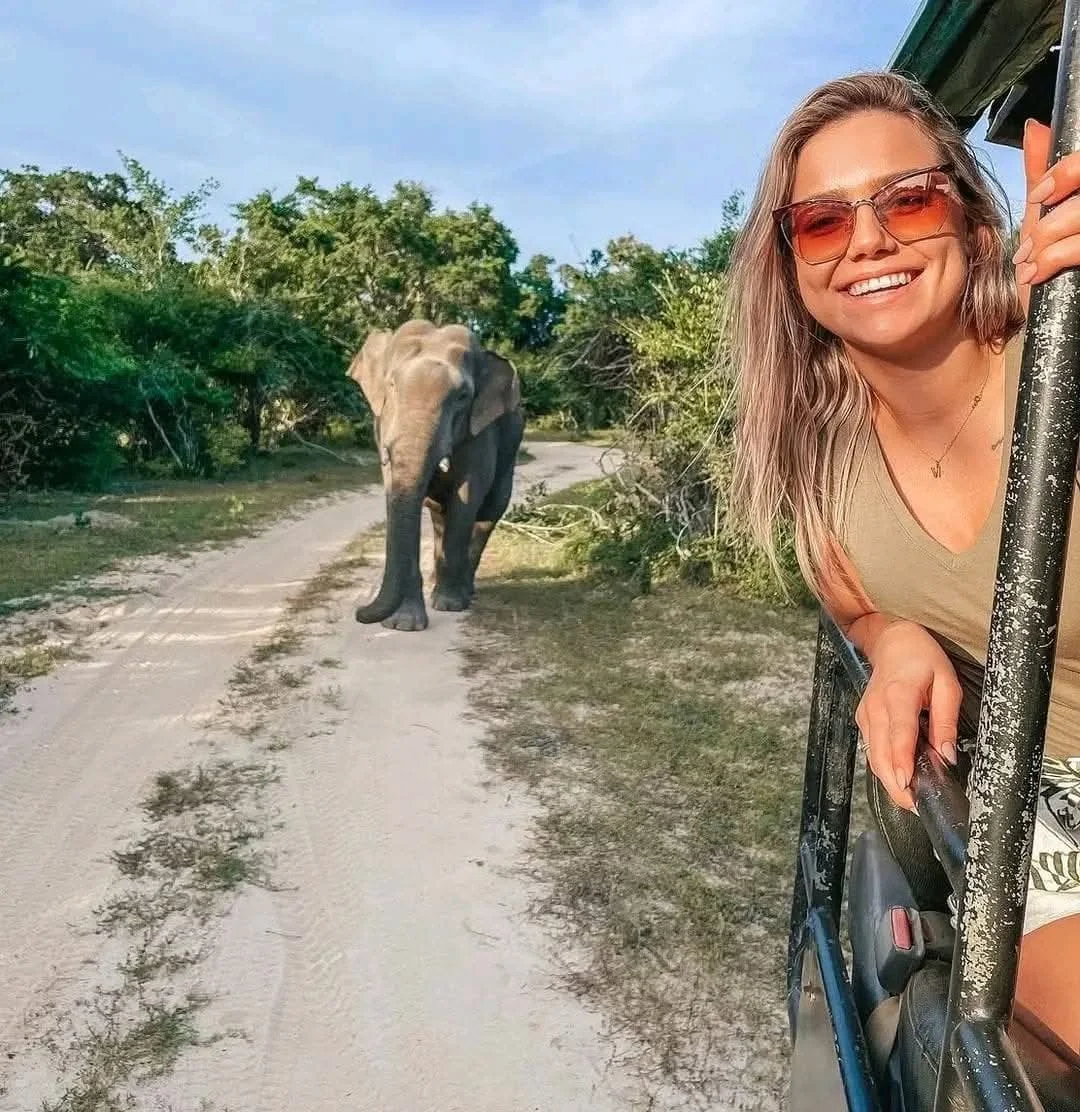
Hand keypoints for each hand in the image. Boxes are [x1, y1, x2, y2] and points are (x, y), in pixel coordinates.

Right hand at [855, 620, 961, 810]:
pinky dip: (884, 766)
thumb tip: (947, 755)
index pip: (899, 734)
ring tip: (909, 798)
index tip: (907, 785)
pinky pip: (872, 749)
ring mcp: (866, 714)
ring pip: (873, 755)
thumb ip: (947, 720)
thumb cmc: (922, 658)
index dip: (901, 762)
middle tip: (915, 806)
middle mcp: (876, 707)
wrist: (892, 640)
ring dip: (889, 779)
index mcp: (899, 695)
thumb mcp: (947, 683)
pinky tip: (899, 777)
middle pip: (881, 753)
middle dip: (895, 783)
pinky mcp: (864, 719)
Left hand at [1013, 119, 1079, 303]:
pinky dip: (1059, 257)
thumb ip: (1044, 172)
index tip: (1039, 197)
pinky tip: (1040, 273)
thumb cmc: (1053, 264)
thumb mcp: (1045, 216)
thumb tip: (1035, 127)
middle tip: (1032, 244)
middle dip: (1053, 219)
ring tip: (1033, 263)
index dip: (1067, 172)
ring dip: (1053, 242)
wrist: (1057, 321)